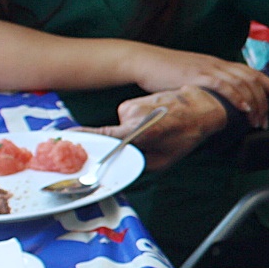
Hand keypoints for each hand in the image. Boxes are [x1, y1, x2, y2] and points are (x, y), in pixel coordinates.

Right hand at [82, 87, 224, 169]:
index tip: (67, 139)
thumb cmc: (186, 133)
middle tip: (147, 143)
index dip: (83, 139)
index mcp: (138, 132)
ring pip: (120, 127)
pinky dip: (136, 122)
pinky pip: (126, 118)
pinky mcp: (132, 101)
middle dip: (122, 145)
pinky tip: (154, 121)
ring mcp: (130, 106)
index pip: (104, 138)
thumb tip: (121, 166)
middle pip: (112, 137)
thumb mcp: (164, 159)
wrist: (201, 103)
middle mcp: (130, 116)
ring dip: (132, 132)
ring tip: (157, 130)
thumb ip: (139, 163)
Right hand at [125, 44, 268, 126]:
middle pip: (253, 79)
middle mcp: (218, 64)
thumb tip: (221, 105)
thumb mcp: (193, 78)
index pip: (253, 73)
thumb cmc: (166, 72)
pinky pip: (223, 85)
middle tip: (267, 120)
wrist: (144, 61)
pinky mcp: (197, 75)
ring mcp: (209, 68)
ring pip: (242, 83)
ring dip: (254, 103)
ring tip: (258, 121)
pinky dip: (237, 97)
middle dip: (266, 101)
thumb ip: (209, 87)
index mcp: (220, 64)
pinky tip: (244, 109)